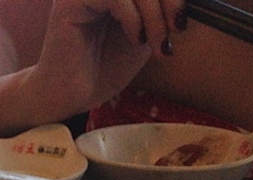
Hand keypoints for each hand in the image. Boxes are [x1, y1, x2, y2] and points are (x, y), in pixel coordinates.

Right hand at [23, 0, 185, 120]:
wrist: (72, 95)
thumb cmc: (104, 66)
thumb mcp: (145, 31)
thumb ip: (160, 8)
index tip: (180, 23)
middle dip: (170, 1)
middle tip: (175, 31)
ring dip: (154, 13)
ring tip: (156, 44)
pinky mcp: (72, 0)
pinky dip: (133, 17)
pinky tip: (135, 40)